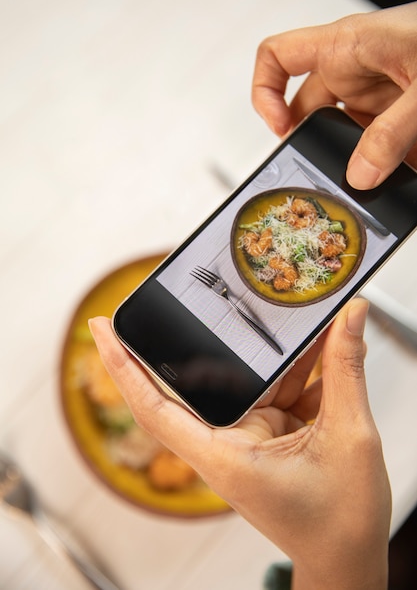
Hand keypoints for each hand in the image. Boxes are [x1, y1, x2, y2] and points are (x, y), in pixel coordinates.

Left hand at [89, 299, 390, 589]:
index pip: (154, 406)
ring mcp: (248, 437)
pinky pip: (277, 389)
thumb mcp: (348, 437)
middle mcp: (227, 444)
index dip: (124, 366)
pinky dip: (301, 370)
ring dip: (279, 352)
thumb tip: (349, 318)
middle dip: (218, 336)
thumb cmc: (337, 522)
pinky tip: (323, 346)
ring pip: (251, 378)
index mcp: (224, 456)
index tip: (102, 327)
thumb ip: (346, 371)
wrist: (349, 558)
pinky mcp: (269, 433)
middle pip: (207, 379)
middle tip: (226, 291)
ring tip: (302, 316)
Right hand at [252, 2, 416, 189]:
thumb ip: (392, 132)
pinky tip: (404, 177)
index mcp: (346, 46)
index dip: (266, 92)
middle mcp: (355, 68)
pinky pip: (380, 143)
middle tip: (327, 177)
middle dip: (318, 146)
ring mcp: (378, 91)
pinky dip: (388, 165)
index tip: (280, 129)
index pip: (279, 56)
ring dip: (359, 161)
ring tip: (376, 181)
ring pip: (349, 135)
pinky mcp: (401, 111)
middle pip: (312, 111)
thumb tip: (361, 175)